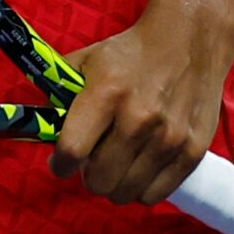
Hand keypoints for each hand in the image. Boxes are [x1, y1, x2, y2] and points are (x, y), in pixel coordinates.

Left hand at [49, 12, 233, 204]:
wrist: (188, 39)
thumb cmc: (131, 53)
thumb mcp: (87, 61)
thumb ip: (60, 94)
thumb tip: (41, 128)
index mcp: (106, 93)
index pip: (72, 150)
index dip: (60, 164)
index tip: (60, 163)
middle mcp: (138, 119)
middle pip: (99, 180)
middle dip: (88, 175)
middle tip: (93, 160)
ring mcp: (169, 138)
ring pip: (125, 193)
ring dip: (114, 184)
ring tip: (116, 165)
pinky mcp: (193, 150)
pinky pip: (155, 194)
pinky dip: (141, 188)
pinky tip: (139, 169)